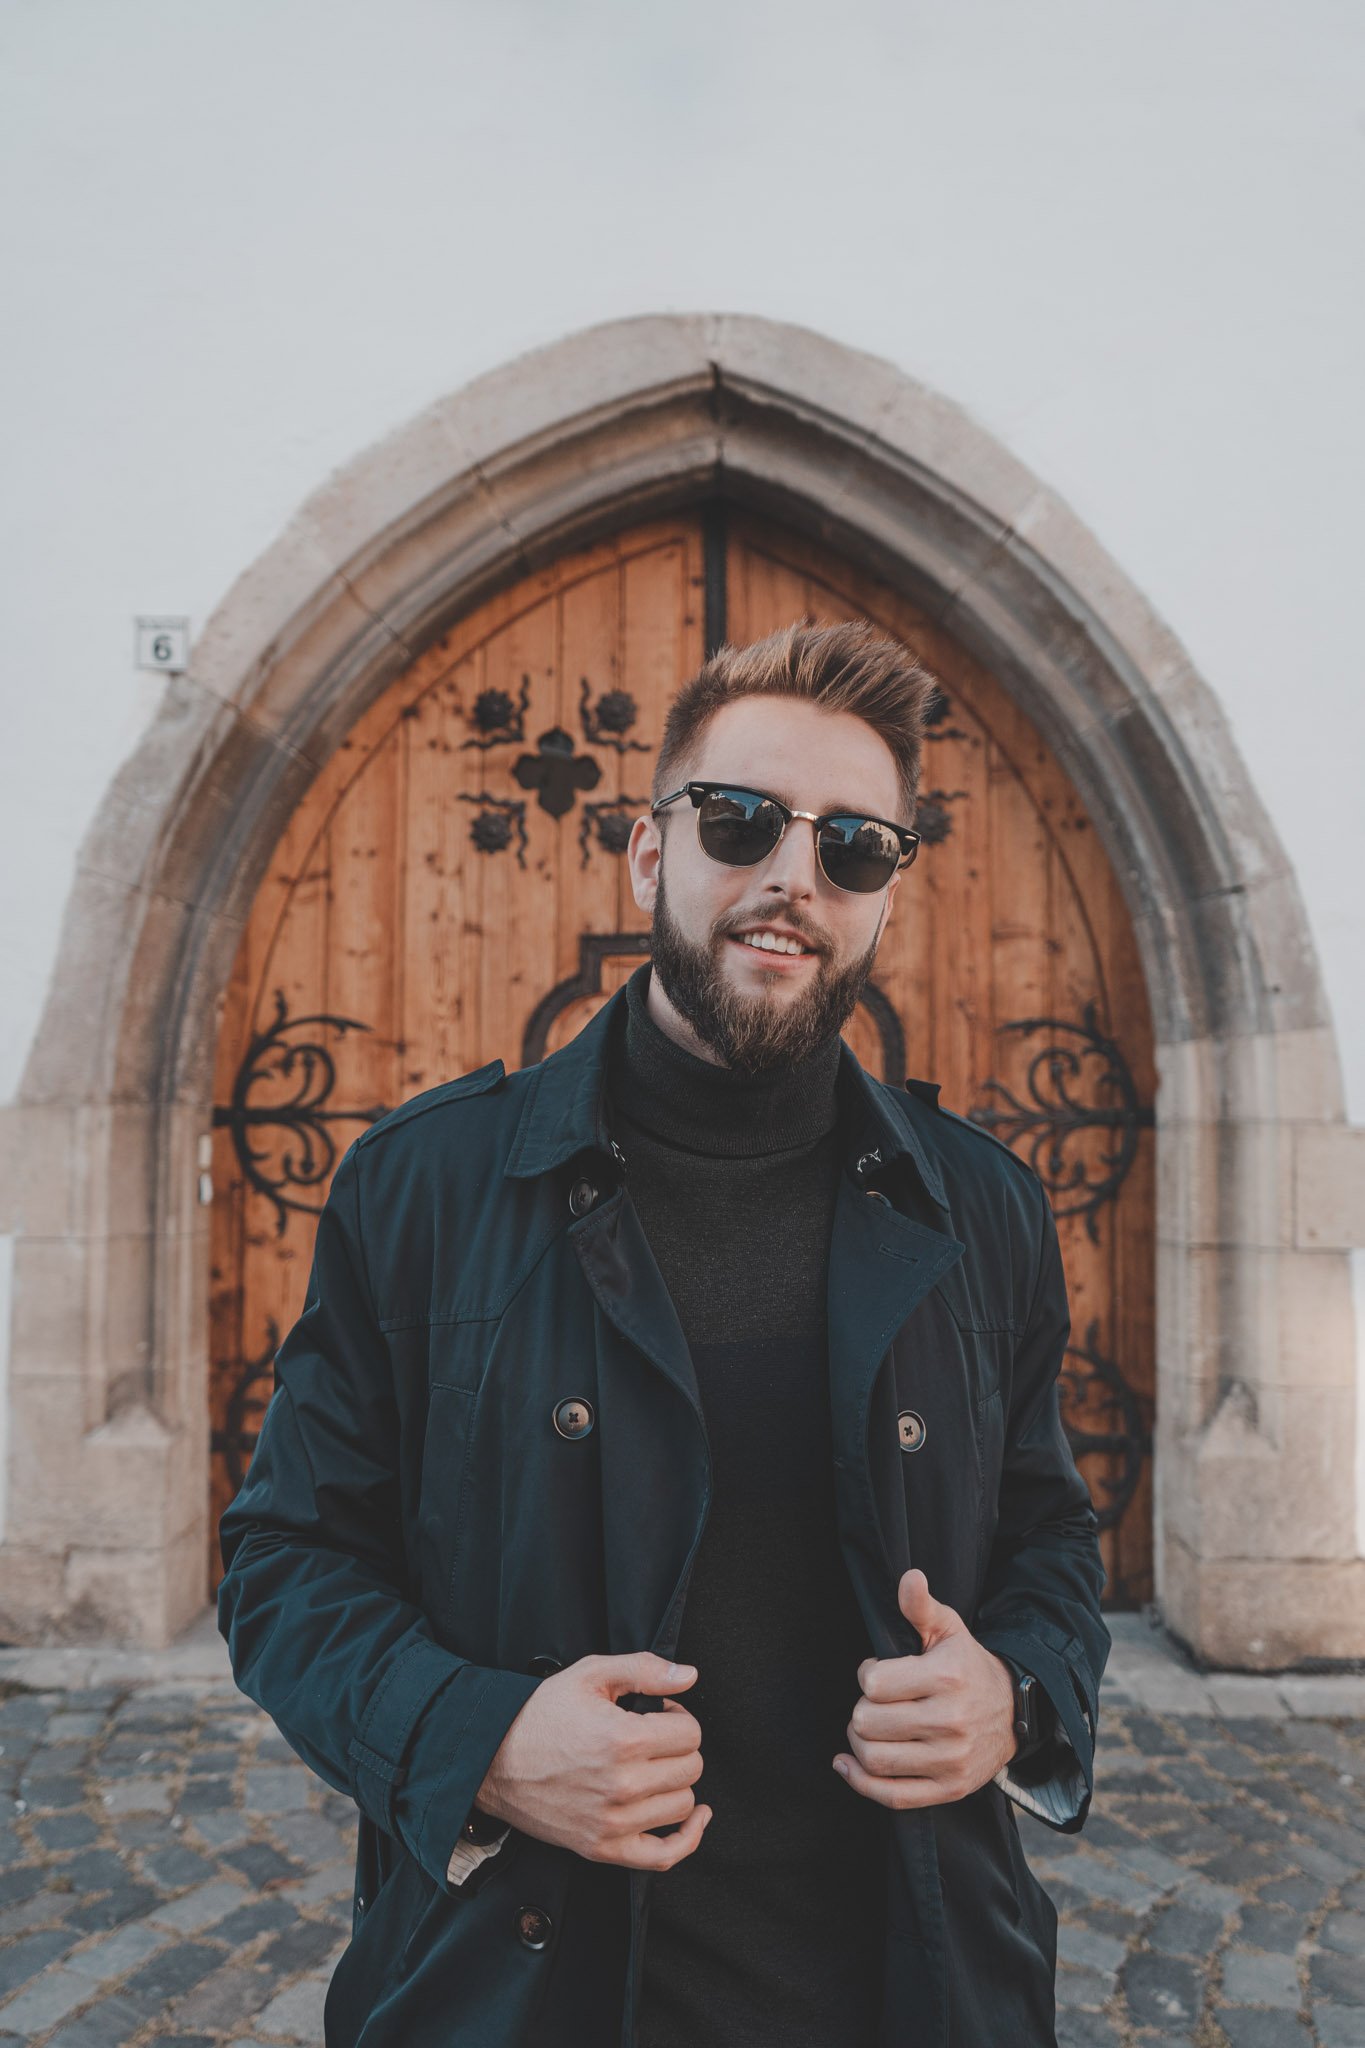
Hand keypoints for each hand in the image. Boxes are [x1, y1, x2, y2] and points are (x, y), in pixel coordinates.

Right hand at [474, 1652, 711, 1869]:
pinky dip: (687, 1839)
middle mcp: (622, 1785)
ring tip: (651, 1767)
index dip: (678, 1718)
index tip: (658, 1715)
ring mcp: (613, 1822)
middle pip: (691, 1769)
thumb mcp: (590, 1674)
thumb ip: (645, 1669)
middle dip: (678, 1748)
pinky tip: (694, 1817)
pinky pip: (664, 1857)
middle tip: (652, 1738)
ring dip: (675, 1783)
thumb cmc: (542, 1714)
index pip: (690, 1733)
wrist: (494, 1759)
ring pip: (682, 1805)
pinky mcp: (603, 1848)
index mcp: (622, 1739)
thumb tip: (690, 1675)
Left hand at [832, 1568, 1017, 1809]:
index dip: (867, 1674)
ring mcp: (949, 1760)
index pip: (873, 1683)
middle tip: (874, 1702)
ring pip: (874, 1759)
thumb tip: (909, 1577)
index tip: (878, 1672)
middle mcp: (949, 1722)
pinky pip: (892, 1796)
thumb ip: (921, 1606)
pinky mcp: (948, 1789)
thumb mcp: (949, 1629)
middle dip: (861, 1709)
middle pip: (867, 1722)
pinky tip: (848, 1764)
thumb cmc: (968, 1666)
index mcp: (946, 1677)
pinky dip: (861, 1782)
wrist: (1014, 1713)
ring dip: (858, 1742)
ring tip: (869, 1727)